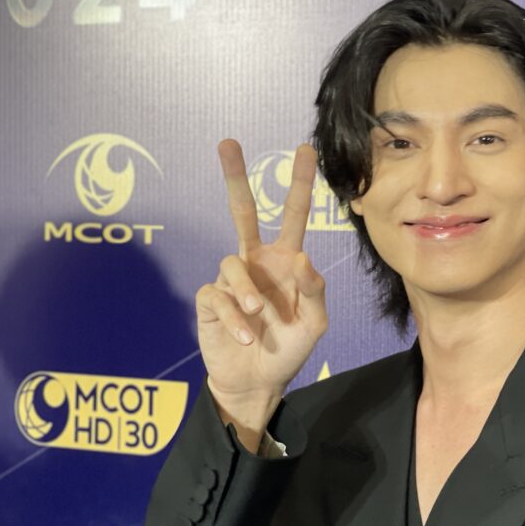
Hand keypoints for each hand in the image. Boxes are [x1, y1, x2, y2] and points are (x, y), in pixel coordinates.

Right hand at [195, 140, 327, 449]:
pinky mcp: (210, 300)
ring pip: (231, 264)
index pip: (293, 215)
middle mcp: (256, 263)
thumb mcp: (314, 324)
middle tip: (228, 143)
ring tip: (259, 317)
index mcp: (285, 261)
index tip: (304, 149)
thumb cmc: (288, 349)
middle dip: (235, 177)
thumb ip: (314, 291)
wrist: (258, 382)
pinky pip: (217, 296)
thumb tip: (300, 258)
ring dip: (247, 292)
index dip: (299, 184)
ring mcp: (231, 280)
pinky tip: (246, 336)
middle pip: (243, 211)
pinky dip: (234, 318)